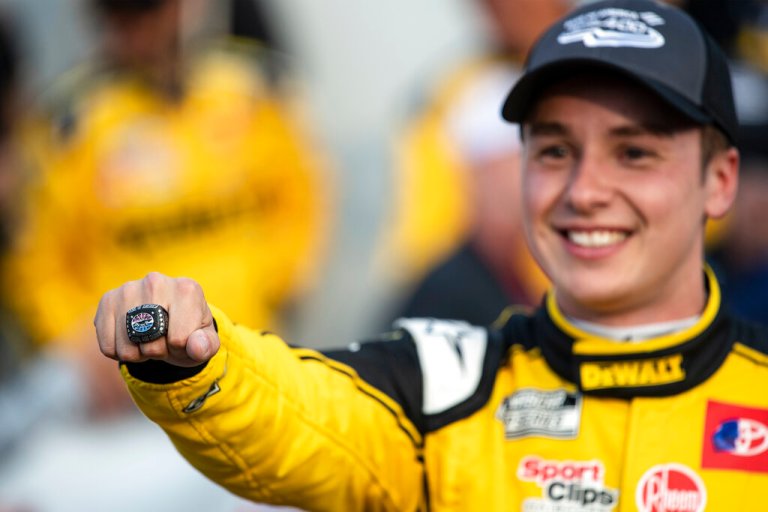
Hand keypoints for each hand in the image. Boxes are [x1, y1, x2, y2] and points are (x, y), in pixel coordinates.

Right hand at [94, 272, 219, 367]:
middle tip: (164, 338)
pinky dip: (119, 351)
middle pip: (152, 344)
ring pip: (127, 348)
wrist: (167, 319)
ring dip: (138, 353)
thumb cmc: (190, 332)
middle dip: (159, 351)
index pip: (178, 339)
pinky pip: (107, 346)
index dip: (180, 348)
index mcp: (187, 289)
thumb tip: (195, 346)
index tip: (183, 337)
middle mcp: (156, 281)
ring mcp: (128, 288)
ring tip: (148, 337)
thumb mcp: (206, 342)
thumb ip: (206, 346)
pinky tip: (131, 337)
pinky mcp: (108, 299)